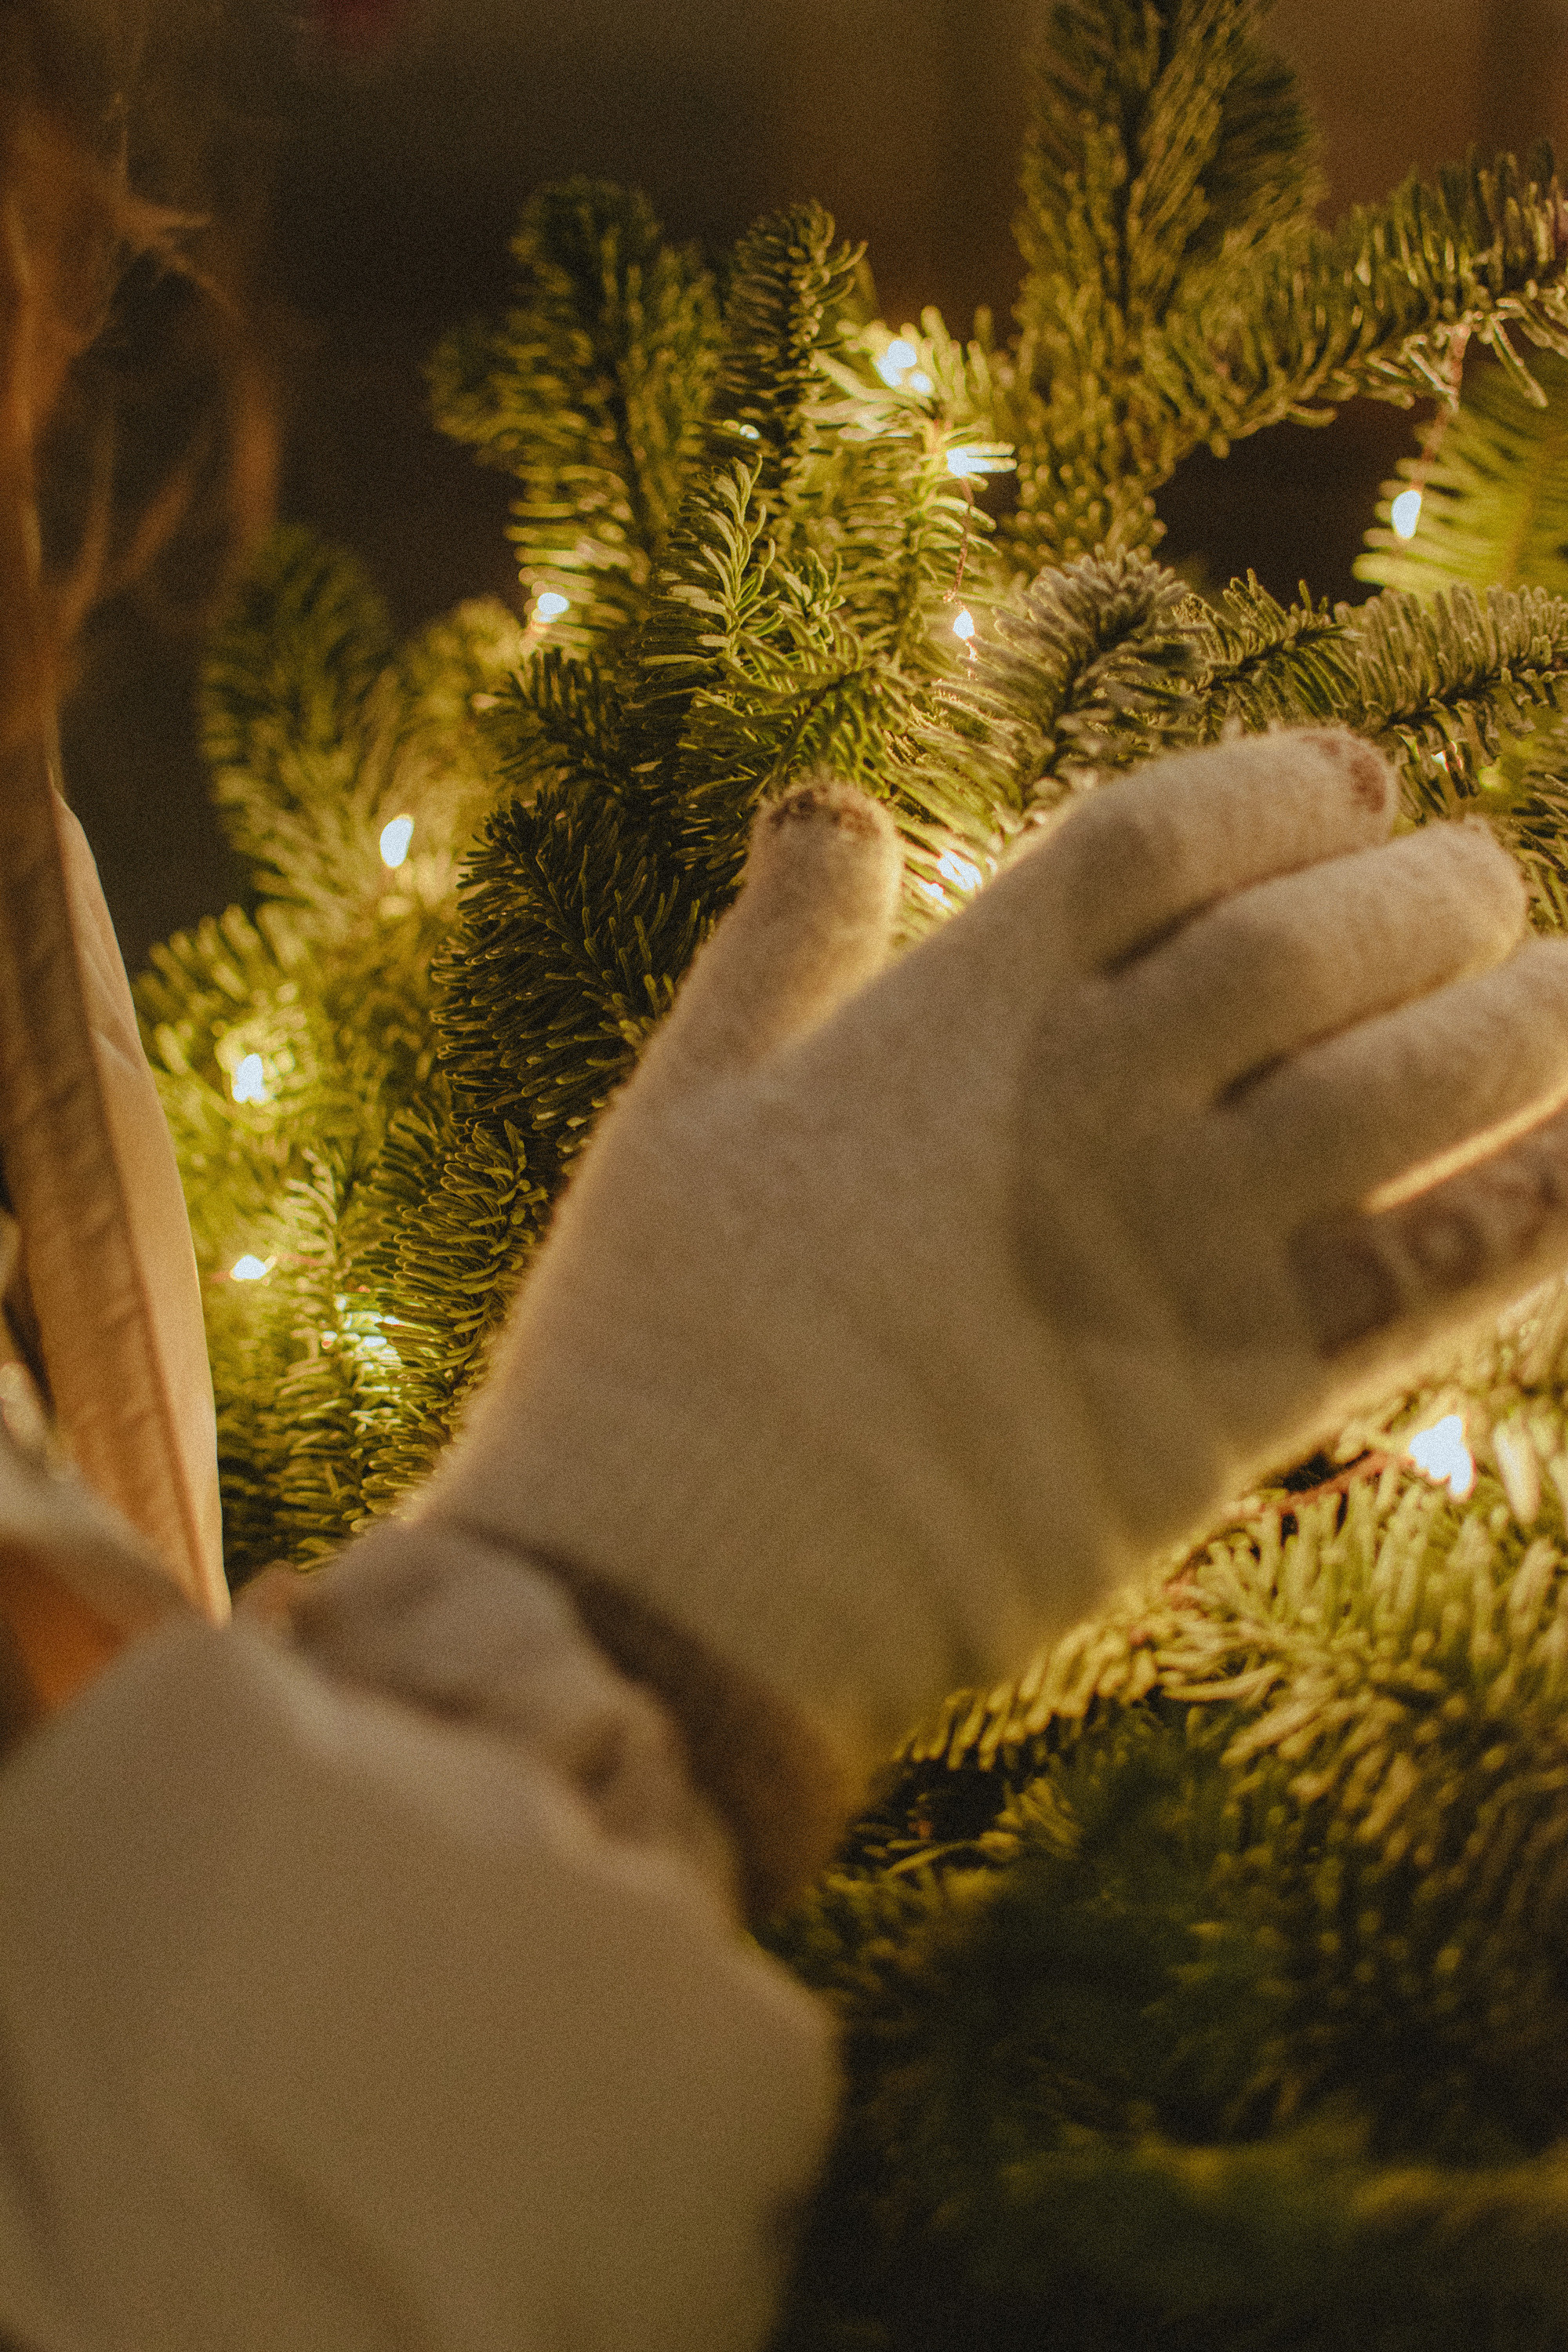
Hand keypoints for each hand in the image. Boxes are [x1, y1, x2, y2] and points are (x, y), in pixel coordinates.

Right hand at [406, 729, 1567, 1773]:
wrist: (681, 1585)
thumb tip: (832, 805)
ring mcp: (1176, 1251)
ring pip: (1416, 1083)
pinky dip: (1545, 1202)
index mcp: (952, 1016)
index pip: (1161, 837)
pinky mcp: (1237, 1404)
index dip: (1282, 784)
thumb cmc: (657, 1341)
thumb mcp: (682, 1110)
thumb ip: (778, 946)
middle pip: (1321, 941)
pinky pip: (1441, 1275)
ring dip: (1531, 1016)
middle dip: (1435, 888)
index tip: (1352, 780)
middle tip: (1480, 878)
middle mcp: (1089, 1106)